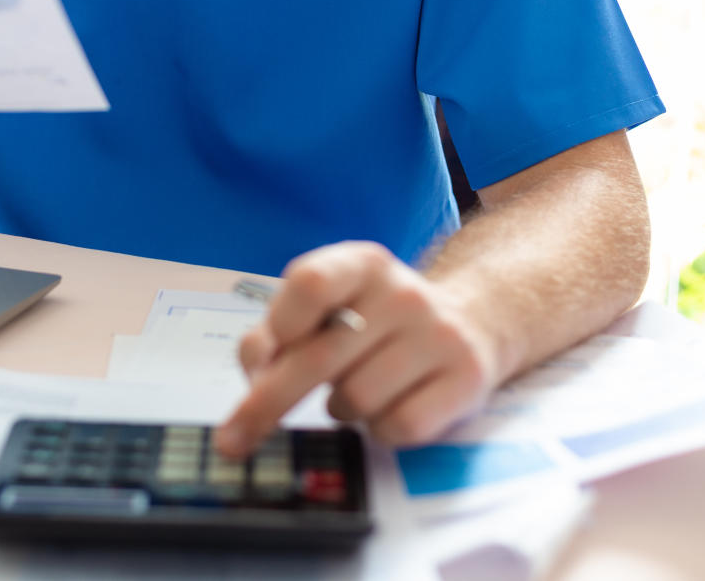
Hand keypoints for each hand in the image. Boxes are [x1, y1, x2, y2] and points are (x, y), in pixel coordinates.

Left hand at [214, 241, 503, 457]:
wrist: (472, 322)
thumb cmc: (376, 320)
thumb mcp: (330, 307)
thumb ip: (280, 331)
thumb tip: (256, 373)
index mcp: (362, 265)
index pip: (311, 283)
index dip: (280, 323)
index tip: (265, 356)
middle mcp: (402, 294)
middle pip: (319, 356)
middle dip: (267, 404)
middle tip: (233, 440)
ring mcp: (438, 335)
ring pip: (354, 400)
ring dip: (340, 410)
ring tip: (357, 390)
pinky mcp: (465, 380)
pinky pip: (395, 428)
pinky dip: (378, 430)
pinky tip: (389, 407)